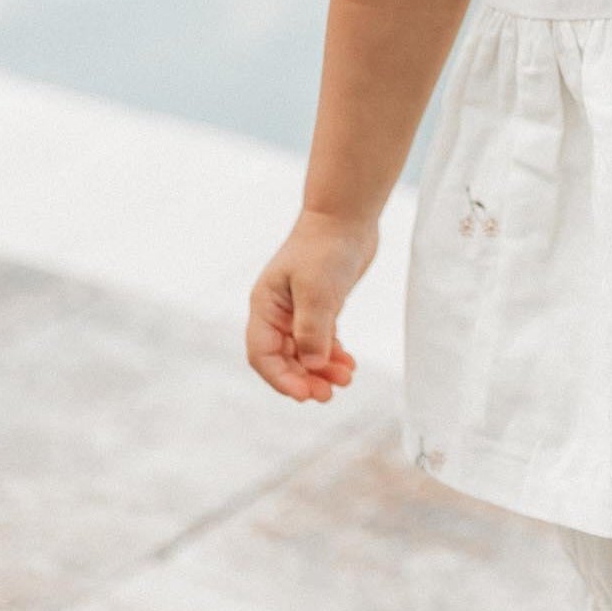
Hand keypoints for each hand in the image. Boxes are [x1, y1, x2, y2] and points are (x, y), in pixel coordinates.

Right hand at [246, 209, 377, 401]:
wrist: (347, 216)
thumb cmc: (326, 248)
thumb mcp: (317, 291)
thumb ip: (313, 330)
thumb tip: (312, 366)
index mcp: (265, 306)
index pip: (262, 355)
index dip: (281, 378)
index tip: (305, 394)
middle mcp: (278, 311)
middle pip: (284, 358)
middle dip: (304, 379)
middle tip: (328, 395)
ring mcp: (299, 309)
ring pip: (305, 352)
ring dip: (322, 370)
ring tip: (346, 380)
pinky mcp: (321, 306)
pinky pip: (322, 340)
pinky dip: (333, 355)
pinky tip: (348, 365)